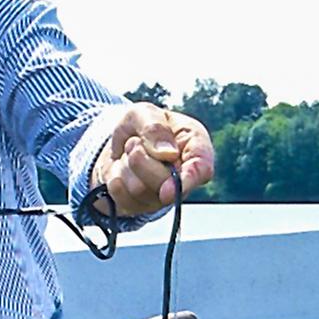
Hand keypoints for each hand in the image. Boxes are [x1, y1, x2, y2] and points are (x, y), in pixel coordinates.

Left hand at [95, 104, 215, 216]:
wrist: (121, 140)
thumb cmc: (142, 124)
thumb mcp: (144, 113)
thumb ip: (155, 127)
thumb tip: (167, 154)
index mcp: (195, 146)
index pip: (202, 169)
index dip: (188, 180)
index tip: (167, 191)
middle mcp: (184, 174)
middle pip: (165, 185)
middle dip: (141, 161)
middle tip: (133, 143)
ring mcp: (164, 194)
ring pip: (141, 191)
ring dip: (125, 166)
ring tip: (129, 151)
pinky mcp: (143, 205)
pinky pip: (124, 199)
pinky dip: (115, 179)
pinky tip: (121, 168)